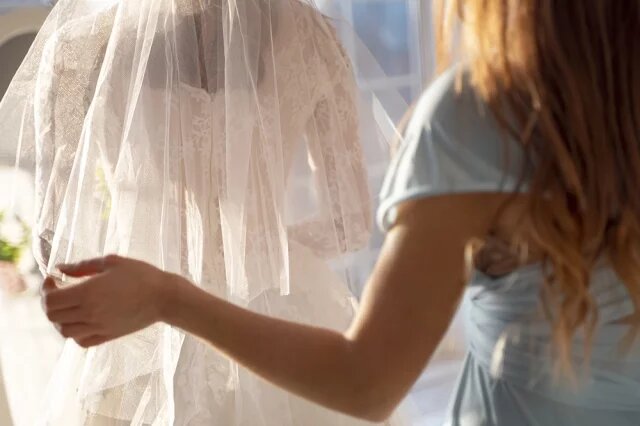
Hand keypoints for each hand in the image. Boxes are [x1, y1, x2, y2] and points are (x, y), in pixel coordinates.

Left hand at [41, 255, 172, 347]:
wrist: (165, 297)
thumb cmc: (141, 274)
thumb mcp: (111, 262)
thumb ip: (82, 266)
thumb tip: (60, 268)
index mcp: (88, 293)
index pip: (50, 299)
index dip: (46, 288)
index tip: (54, 278)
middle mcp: (89, 313)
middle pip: (52, 316)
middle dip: (50, 302)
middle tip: (59, 290)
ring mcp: (98, 327)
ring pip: (64, 331)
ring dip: (60, 319)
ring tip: (70, 306)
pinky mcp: (108, 336)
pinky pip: (80, 341)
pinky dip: (74, 333)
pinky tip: (82, 319)